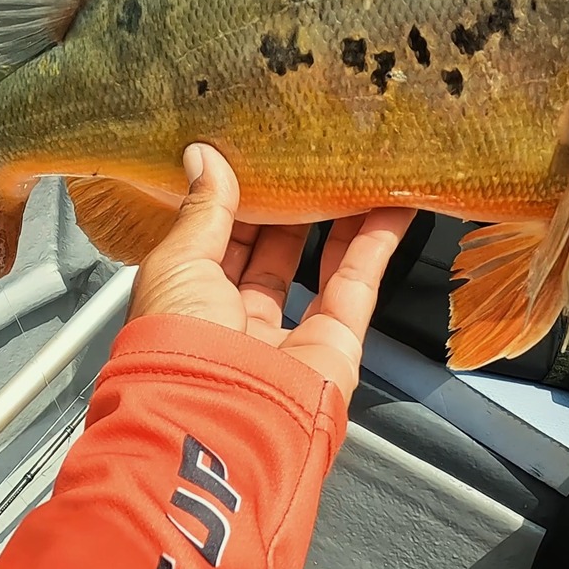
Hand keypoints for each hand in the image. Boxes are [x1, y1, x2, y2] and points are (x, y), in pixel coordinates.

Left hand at [129, 143, 415, 387]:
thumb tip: (205, 157)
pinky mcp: (334, 345)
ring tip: (352, 171)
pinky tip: (391, 205)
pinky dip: (377, 244)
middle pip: (269, 252)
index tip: (253, 155)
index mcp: (187, 302)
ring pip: (319, 264)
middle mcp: (236, 322)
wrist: (220, 414)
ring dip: (338, 219)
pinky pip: (357, 283)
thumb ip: (202, 209)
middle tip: (305, 157)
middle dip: (288, 206)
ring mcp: (288, 336)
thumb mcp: (177, 261)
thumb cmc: (178, 344)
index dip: (235, 199)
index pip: (216, 240)